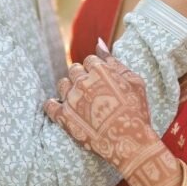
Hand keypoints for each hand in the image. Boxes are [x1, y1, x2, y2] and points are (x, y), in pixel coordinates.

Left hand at [44, 53, 154, 171]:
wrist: (129, 142)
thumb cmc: (136, 111)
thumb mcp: (134, 81)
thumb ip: (114, 61)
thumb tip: (98, 42)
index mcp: (100, 70)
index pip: (90, 61)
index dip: (97, 71)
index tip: (103, 83)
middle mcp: (82, 81)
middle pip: (75, 70)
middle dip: (83, 78)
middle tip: (94, 93)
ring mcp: (71, 99)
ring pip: (62, 84)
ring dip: (69, 89)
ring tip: (81, 101)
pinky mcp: (63, 117)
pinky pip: (50, 105)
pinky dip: (53, 105)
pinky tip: (62, 108)